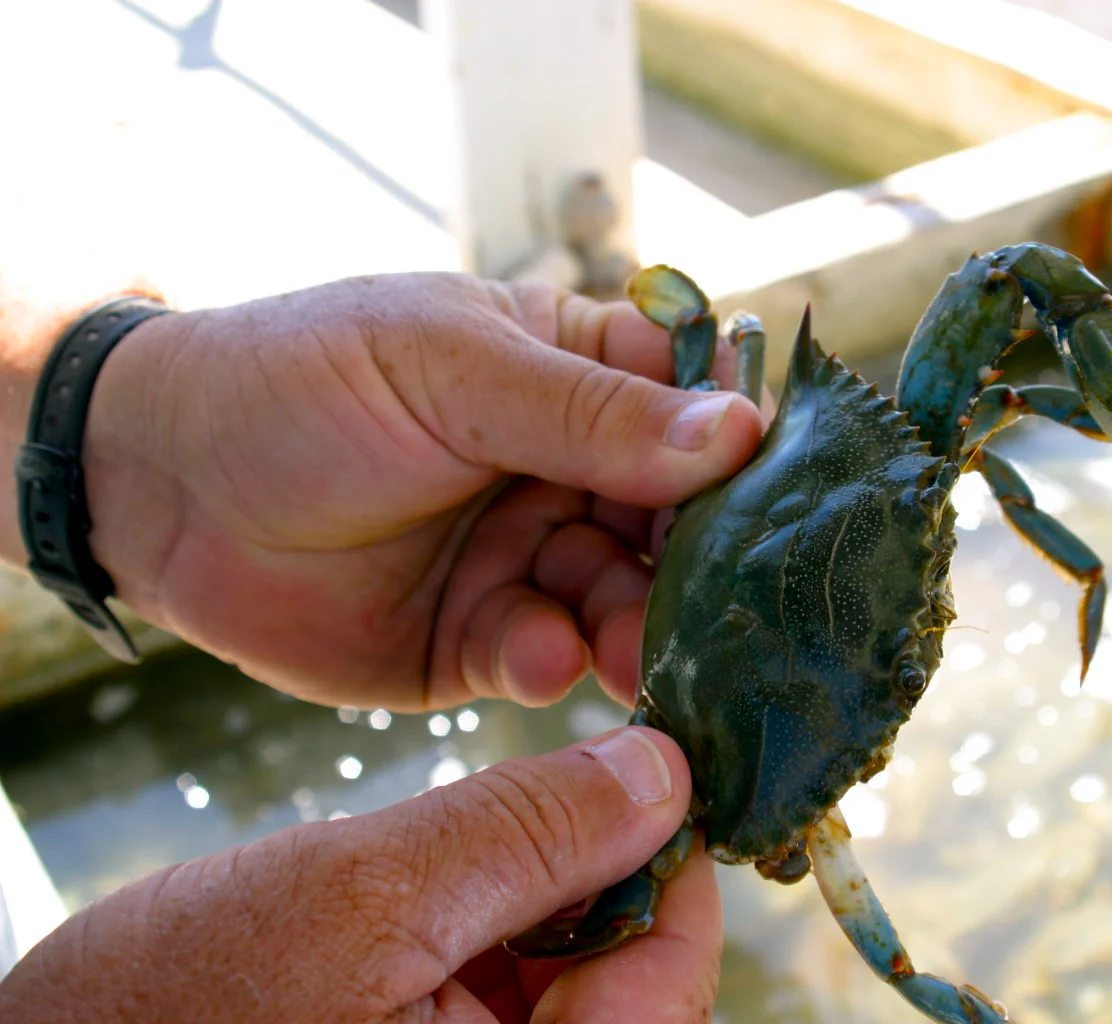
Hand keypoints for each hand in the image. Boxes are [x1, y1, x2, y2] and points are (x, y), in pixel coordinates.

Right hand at [0, 727, 719, 1023]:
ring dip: (525, 906)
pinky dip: (474, 939)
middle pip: (626, 988)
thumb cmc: (165, 1018)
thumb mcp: (360, 894)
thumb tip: (662, 771)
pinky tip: (412, 908)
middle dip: (586, 881)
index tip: (650, 769)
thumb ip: (525, 832)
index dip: (669, 865)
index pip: (670, 984)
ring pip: (562, 989)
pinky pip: (493, 1007)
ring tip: (430, 870)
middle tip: (527, 801)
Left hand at [64, 273, 764, 707]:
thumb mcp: (449, 371)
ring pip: (625, 603)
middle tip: (725, 613)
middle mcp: (569, 470)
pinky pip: (547, 657)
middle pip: (678, 526)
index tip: (786, 504)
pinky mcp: (481, 639)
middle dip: (700, 570)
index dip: (742, 457)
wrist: (153, 483)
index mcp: (575, 375)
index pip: (695, 412)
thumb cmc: (300, 381)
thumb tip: (739, 435)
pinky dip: (551, 660)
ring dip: (638, 629)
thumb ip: (591, 413)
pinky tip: (534, 653)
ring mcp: (529, 556)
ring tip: (633, 653)